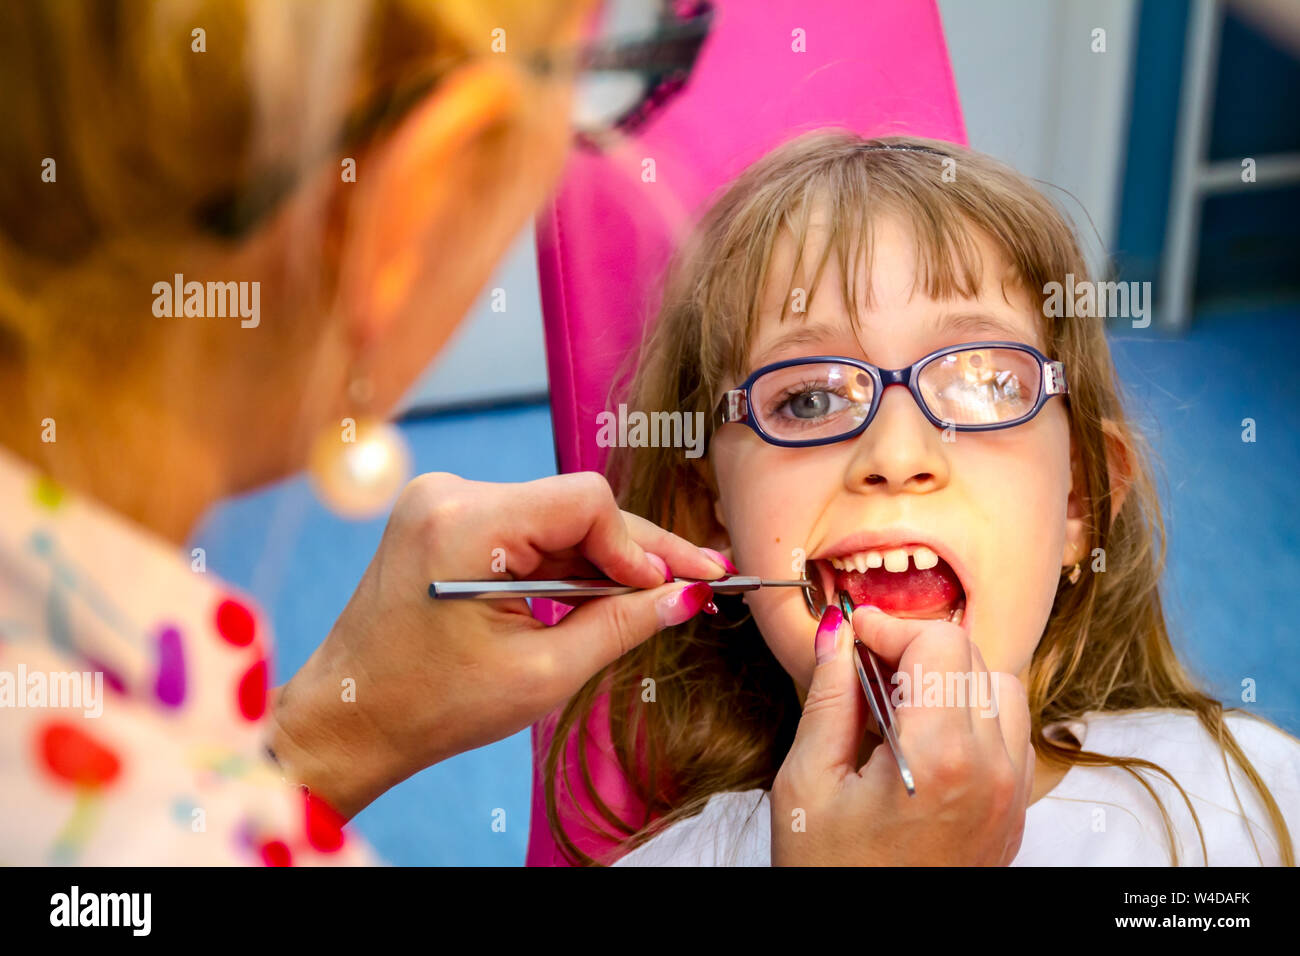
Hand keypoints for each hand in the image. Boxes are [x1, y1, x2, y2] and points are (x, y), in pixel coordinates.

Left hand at [268, 471, 725, 818]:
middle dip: (634, 551)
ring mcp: (442, 502)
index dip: (639, 545)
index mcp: (465, 524)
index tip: (674, 588)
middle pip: (574, 506)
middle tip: (698, 582)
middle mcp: (449, 495)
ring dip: (603, 558)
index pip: (585, 502)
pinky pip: (526, 528)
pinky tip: (603, 591)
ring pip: (555, 517)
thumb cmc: (433, 705)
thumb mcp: (542, 672)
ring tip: (655, 597)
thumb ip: (622, 624)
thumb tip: (687, 595)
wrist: (352, 716)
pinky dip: (565, 561)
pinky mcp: (444, 519)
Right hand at [770, 606, 1033, 864]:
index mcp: (942, 757)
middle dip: (916, 649)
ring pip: (1002, 690)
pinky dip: (974, 718)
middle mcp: (992, 771)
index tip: (854, 633)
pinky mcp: (1013, 814)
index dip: (889, 627)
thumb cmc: (830, 875)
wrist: (868, 950)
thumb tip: (838, 632)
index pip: (939, 644)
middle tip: (864, 667)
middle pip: (974, 658)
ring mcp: (1011, 796)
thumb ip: (830, 697)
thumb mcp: (808, 781)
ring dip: (952, 680)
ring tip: (898, 705)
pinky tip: (925, 740)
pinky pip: (1011, 736)